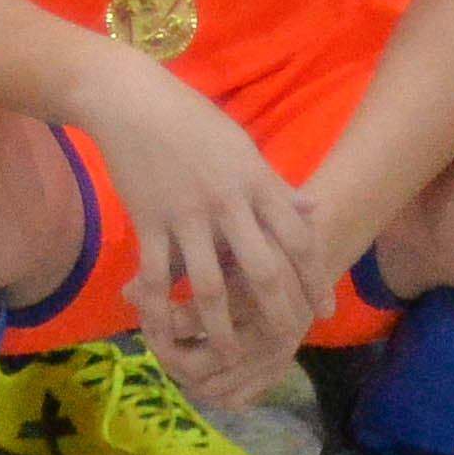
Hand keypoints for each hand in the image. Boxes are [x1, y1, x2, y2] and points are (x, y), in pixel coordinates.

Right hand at [84, 59, 334, 407]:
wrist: (129, 100)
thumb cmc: (190, 120)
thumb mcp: (242, 147)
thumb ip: (276, 184)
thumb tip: (314, 208)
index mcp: (255, 181)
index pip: (297, 240)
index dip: (314, 280)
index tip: (323, 312)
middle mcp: (227, 202)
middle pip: (263, 269)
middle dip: (278, 312)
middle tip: (286, 343)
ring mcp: (186, 214)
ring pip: (210, 283)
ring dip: (221, 325)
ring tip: (230, 354)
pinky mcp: (148, 220)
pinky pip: (156, 274)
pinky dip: (159, 308)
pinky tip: (163, 332)